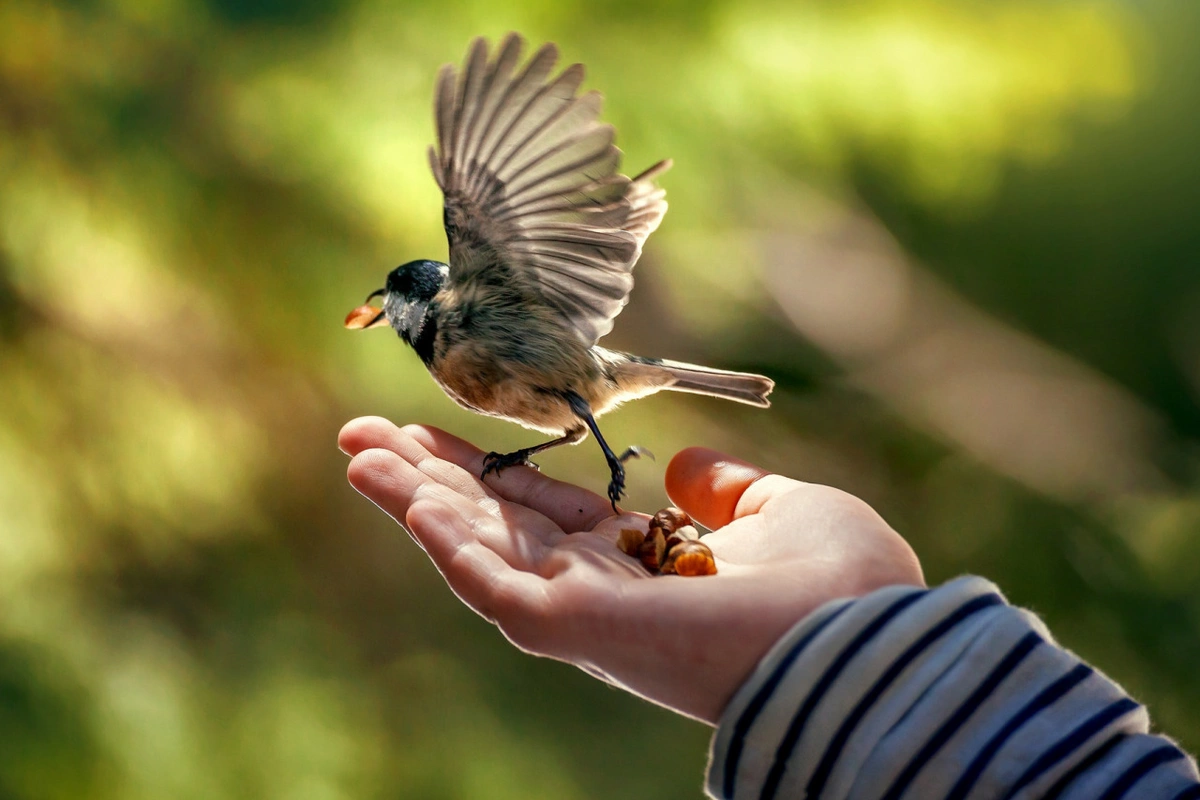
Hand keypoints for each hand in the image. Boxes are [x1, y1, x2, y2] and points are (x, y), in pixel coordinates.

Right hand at [338, 417, 924, 724]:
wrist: (858, 636)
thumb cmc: (838, 581)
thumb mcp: (782, 509)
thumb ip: (726, 491)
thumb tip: (685, 469)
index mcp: (642, 563)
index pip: (543, 510)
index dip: (489, 472)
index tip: (435, 434)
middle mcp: (601, 590)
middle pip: (492, 527)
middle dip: (427, 481)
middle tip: (359, 436)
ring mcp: (583, 612)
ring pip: (474, 552)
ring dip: (413, 503)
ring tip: (355, 454)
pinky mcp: (573, 627)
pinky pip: (489, 583)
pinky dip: (443, 543)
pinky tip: (406, 496)